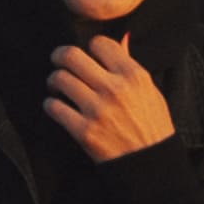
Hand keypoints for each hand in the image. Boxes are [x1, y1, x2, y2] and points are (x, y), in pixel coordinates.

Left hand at [38, 37, 169, 160]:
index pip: (100, 44)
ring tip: (58, 87)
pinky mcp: (84, 130)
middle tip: (59, 62)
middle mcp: (114, 89)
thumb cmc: (152, 125)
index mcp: (134, 76)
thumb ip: (131, 66)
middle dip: (60, 56)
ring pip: (59, 79)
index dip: (90, 48)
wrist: (150, 163)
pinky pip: (54, 107)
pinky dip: (51, 105)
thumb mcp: (150, 91)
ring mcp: (97, 110)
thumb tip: (122, 40)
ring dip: (54, 81)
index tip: (88, 56)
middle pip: (72, 56)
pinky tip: (58, 107)